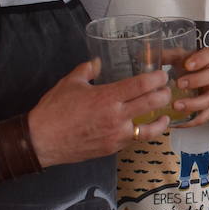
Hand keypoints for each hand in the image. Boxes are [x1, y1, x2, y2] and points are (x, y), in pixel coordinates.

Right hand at [27, 60, 170, 166]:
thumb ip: (87, 69)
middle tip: (166, 89)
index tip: (162, 74)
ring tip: (165, 114)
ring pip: (150, 129)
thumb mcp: (70, 83)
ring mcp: (116, 135)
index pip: (141, 85)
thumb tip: (97, 61)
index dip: (157, 78)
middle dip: (164, 95)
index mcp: (107, 97)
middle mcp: (116, 116)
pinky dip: (143, 133)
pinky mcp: (113, 148)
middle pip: (152, 104)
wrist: (41, 141)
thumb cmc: (54, 110)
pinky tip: (145, 128)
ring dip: (161, 120)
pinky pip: (134, 140)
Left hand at [169, 48, 208, 126]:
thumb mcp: (185, 59)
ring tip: (176, 106)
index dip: (200, 59)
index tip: (187, 64)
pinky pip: (204, 117)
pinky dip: (190, 121)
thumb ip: (169, 56)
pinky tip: (177, 122)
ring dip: (193, 103)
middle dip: (196, 80)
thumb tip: (149, 55)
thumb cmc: (196, 71)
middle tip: (179, 84)